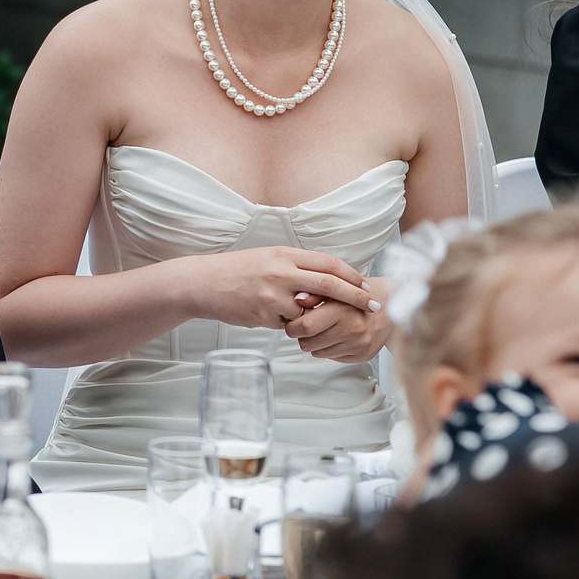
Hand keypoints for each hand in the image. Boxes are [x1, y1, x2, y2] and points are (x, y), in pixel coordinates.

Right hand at [193, 245, 372, 332]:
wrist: (203, 283)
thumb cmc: (237, 271)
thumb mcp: (269, 258)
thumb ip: (297, 267)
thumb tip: (327, 280)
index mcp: (285, 254)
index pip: (329, 263)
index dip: (352, 275)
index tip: (367, 286)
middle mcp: (282, 272)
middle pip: (331, 285)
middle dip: (356, 297)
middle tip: (375, 307)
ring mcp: (273, 295)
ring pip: (308, 311)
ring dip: (308, 315)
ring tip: (284, 307)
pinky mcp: (264, 315)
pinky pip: (287, 324)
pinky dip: (284, 322)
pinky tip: (263, 312)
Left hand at [286, 277, 392, 362]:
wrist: (390, 304)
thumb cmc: (358, 294)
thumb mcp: (335, 285)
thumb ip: (314, 293)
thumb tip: (296, 299)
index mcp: (342, 309)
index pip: (305, 326)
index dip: (293, 325)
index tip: (293, 321)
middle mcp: (352, 328)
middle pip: (308, 343)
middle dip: (301, 336)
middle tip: (306, 326)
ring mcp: (358, 344)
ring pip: (317, 353)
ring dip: (315, 343)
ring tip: (324, 329)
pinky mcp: (363, 355)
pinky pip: (332, 358)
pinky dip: (329, 348)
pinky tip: (337, 336)